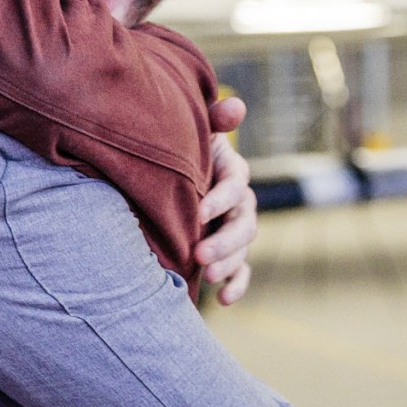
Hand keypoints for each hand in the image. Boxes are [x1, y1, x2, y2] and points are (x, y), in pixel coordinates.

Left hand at [195, 112, 256, 305]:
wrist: (163, 176)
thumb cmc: (177, 149)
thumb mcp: (192, 132)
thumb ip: (212, 120)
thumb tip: (234, 105)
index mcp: (231, 173)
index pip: (235, 186)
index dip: (220, 199)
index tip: (198, 212)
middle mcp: (239, 203)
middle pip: (244, 223)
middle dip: (224, 240)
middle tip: (199, 254)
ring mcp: (234, 230)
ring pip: (243, 249)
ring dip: (229, 263)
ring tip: (207, 274)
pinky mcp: (228, 253)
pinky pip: (241, 272)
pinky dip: (236, 286)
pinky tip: (223, 300)